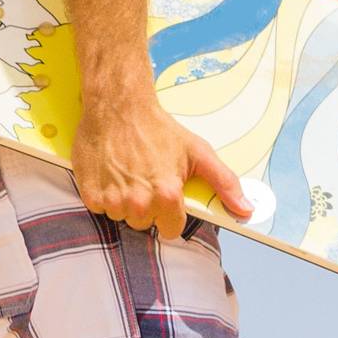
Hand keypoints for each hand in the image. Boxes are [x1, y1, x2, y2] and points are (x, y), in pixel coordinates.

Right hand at [72, 89, 245, 240]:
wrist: (119, 106)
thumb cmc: (159, 129)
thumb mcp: (198, 153)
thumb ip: (225, 184)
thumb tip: (247, 210)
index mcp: (167, 194)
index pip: (172, 230)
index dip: (171, 215)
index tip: (167, 199)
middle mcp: (139, 201)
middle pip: (145, 224)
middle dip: (147, 207)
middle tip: (146, 179)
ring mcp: (112, 199)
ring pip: (122, 217)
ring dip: (124, 202)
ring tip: (128, 174)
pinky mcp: (91, 193)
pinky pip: (100, 209)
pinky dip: (104, 195)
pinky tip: (111, 174)